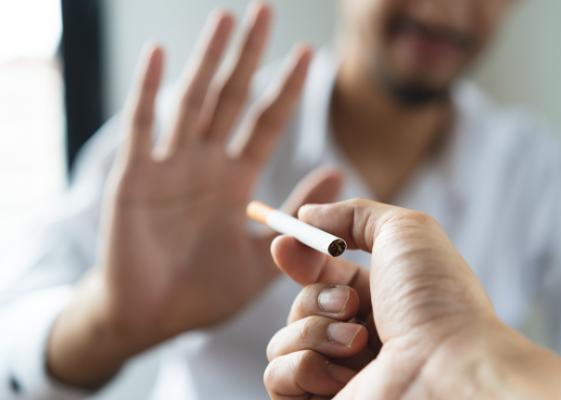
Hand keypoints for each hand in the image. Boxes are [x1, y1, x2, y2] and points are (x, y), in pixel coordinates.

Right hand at [47, 3, 342, 387]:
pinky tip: (161, 55)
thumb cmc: (205, 290)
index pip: (266, 123)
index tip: (307, 54)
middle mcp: (205, 164)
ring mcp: (170, 166)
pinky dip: (149, 91)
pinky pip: (142, 127)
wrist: (154, 318)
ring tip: (226, 19)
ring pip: (192, 101)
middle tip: (265, 12)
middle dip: (248, 57)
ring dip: (208, 59)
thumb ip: (296, 212)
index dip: (286, 90)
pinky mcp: (134, 177)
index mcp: (235, 181)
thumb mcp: (264, 255)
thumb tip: (339, 169)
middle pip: (231, 98)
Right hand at [264, 199, 496, 398]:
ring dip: (313, 331)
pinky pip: (277, 377)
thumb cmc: (434, 300)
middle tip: (349, 304)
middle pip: (301, 306)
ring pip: (283, 340)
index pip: (324, 276)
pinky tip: (341, 375)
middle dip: (316, 297)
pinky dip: (302, 367)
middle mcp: (359, 337)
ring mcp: (339, 374)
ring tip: (356, 342)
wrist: (448, 368)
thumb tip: (307, 216)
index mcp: (380, 299)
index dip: (301, 259)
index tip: (283, 245)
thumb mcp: (403, 231)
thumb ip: (353, 214)